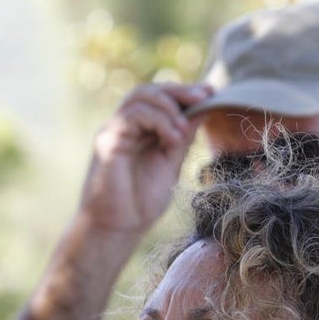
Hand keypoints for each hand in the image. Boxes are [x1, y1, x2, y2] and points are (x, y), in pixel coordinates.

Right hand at [81, 82, 211, 234]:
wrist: (117, 229)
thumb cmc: (140, 203)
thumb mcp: (171, 163)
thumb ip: (183, 137)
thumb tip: (204, 110)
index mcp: (137, 132)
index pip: (158, 98)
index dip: (183, 91)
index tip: (211, 92)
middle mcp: (123, 127)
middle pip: (148, 91)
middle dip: (179, 90)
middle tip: (205, 96)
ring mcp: (113, 132)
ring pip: (139, 97)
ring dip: (169, 106)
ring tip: (184, 129)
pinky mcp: (107, 141)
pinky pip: (132, 116)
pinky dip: (158, 121)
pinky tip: (173, 138)